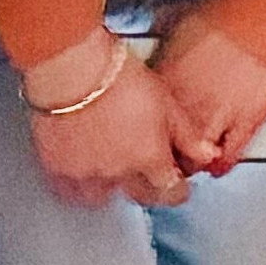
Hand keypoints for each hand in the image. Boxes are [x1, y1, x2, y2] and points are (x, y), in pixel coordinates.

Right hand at [21, 38, 188, 207]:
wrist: (73, 67)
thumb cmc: (118, 75)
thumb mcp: (166, 101)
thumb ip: (187, 136)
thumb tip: (207, 156)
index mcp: (149, 158)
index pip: (171, 191)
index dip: (178, 188)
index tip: (178, 181)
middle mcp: (118, 173)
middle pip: (140, 197)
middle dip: (150, 188)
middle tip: (148, 173)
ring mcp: (86, 173)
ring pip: (103, 197)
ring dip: (112, 187)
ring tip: (113, 166)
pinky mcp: (58, 168)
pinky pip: (69, 190)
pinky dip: (78, 184)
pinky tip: (84, 168)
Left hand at [151, 6, 265, 175]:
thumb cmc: (235, 8)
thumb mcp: (184, 24)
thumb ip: (168, 53)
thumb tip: (158, 66)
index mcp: (167, 74)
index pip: (145, 115)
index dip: (143, 128)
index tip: (143, 134)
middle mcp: (189, 98)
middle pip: (166, 142)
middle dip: (163, 153)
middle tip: (162, 158)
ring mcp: (219, 112)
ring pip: (195, 154)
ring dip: (191, 162)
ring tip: (188, 166)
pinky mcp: (250, 119)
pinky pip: (230, 152)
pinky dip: (223, 162)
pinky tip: (218, 165)